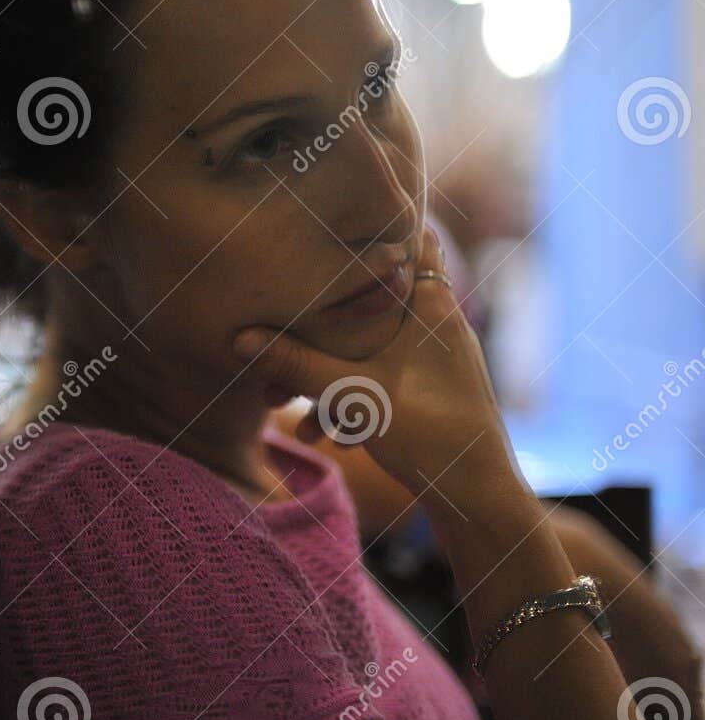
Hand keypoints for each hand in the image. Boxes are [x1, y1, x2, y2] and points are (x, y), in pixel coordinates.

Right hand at [235, 226, 517, 517]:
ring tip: (295, 408)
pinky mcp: (436, 391)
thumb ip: (295, 363)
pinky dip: (358, 398)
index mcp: (431, 306)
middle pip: (378, 300)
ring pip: (376, 347)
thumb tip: (241, 338)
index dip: (381, 226)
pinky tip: (332, 436)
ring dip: (336, 372)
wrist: (478, 497)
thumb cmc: (426, 432)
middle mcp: (441, 323)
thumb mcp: (350, 394)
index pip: (414, 238)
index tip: (340, 221)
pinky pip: (388, 378)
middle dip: (329, 321)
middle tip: (288, 325)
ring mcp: (440, 359)